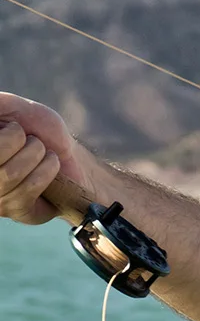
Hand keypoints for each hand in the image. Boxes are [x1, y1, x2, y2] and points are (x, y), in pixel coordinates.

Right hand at [0, 92, 88, 224]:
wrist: (69, 155)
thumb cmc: (38, 130)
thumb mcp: (14, 109)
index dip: (9, 134)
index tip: (15, 129)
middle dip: (20, 141)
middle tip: (32, 141)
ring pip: (10, 174)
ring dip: (37, 155)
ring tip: (43, 153)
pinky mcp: (18, 211)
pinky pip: (29, 188)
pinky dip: (47, 170)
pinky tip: (51, 166)